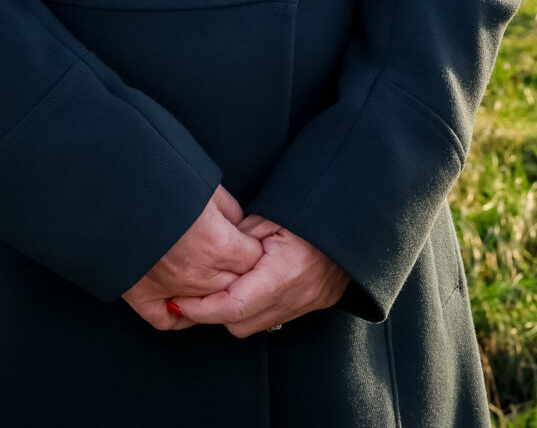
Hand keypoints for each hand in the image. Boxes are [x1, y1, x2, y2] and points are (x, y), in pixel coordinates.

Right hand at [121, 187, 261, 330]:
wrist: (114, 191)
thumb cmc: (163, 182)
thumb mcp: (206, 187)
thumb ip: (229, 209)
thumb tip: (240, 224)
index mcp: (219, 245)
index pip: (254, 259)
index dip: (253, 248)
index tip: (247, 241)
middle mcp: (199, 274)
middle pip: (236, 286)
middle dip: (238, 273)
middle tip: (230, 258)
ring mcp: (171, 289)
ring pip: (207, 307)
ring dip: (212, 294)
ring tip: (209, 276)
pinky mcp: (143, 295)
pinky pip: (168, 320)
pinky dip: (179, 315)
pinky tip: (185, 304)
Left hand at [168, 216, 350, 336]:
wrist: (357, 217)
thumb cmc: (311, 210)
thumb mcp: (269, 217)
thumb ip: (237, 240)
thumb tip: (210, 256)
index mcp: (283, 273)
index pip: (231, 307)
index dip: (201, 308)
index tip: (180, 301)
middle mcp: (296, 296)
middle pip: (240, 324)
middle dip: (215, 312)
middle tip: (198, 292)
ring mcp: (308, 304)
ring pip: (256, 325)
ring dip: (236, 312)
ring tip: (226, 287)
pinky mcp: (316, 304)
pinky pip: (275, 317)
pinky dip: (258, 307)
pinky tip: (252, 287)